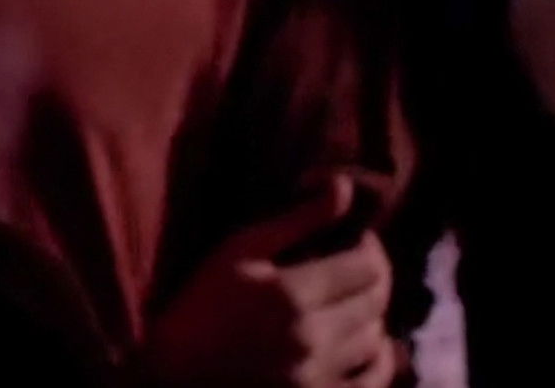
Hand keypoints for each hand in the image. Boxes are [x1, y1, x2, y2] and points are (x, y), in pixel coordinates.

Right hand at [142, 173, 396, 386]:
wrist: (177, 371)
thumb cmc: (203, 303)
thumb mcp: (240, 250)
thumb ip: (298, 220)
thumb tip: (344, 186)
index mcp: (292, 293)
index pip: (368, 265)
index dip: (369, 246)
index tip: (353, 239)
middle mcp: (312, 338)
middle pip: (377, 300)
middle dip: (373, 277)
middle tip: (353, 269)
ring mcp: (317, 376)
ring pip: (376, 339)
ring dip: (370, 316)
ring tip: (349, 304)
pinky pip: (373, 382)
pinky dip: (378, 360)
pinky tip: (363, 345)